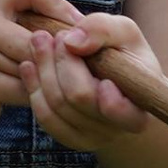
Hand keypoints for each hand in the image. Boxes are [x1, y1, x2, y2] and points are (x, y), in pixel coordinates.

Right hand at [0, 0, 80, 135]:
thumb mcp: (0, 35)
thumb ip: (32, 28)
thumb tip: (86, 32)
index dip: (58, 4)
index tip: (76, 28)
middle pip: (36, 37)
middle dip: (59, 55)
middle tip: (81, 69)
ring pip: (31, 65)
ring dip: (48, 80)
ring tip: (60, 88)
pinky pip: (21, 89)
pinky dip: (36, 97)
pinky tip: (40, 101)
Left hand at [23, 8, 156, 151]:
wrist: (116, 80)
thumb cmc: (125, 54)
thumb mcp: (125, 33)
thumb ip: (103, 29)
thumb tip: (72, 42)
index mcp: (137, 110)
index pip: (118, 110)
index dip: (104, 92)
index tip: (93, 60)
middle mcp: (116, 131)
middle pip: (78, 97)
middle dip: (63, 61)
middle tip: (57, 35)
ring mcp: (91, 138)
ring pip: (56, 106)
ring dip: (44, 69)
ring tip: (39, 41)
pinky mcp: (68, 137)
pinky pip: (44, 116)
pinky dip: (33, 87)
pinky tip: (29, 66)